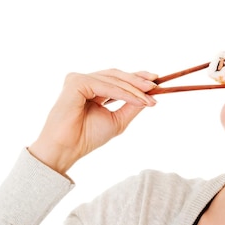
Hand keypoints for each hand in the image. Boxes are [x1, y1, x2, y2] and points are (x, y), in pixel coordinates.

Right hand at [28, 69, 157, 173]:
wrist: (68, 149)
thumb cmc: (87, 137)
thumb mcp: (117, 120)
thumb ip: (131, 107)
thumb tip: (150, 96)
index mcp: (92, 89)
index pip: (116, 79)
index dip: (136, 78)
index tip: (156, 81)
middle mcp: (84, 82)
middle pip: (116, 75)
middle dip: (137, 80)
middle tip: (155, 86)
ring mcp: (78, 80)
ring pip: (113, 79)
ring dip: (133, 89)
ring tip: (149, 99)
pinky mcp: (76, 82)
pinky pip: (105, 86)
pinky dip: (123, 93)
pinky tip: (136, 100)